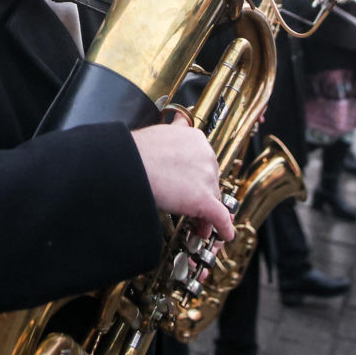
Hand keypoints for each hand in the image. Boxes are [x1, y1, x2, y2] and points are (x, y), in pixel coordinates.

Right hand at [132, 114, 234, 240]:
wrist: (130, 164)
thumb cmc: (139, 151)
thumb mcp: (163, 131)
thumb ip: (177, 128)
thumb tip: (181, 120)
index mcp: (197, 139)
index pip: (205, 163)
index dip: (199, 179)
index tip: (194, 187)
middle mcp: (207, 156)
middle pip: (211, 182)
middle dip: (203, 197)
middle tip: (194, 211)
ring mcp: (206, 178)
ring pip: (213, 199)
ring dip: (206, 215)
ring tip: (198, 227)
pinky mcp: (203, 199)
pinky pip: (219, 216)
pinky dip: (223, 227)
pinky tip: (225, 234)